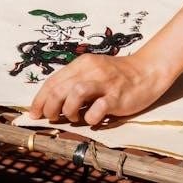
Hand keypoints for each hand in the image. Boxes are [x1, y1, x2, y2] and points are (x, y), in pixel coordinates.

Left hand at [29, 53, 170, 125]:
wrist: (147, 71)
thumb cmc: (117, 75)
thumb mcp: (93, 72)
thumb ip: (74, 82)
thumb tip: (51, 102)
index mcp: (82, 64)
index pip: (53, 81)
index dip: (40, 99)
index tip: (34, 113)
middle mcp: (92, 70)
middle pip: (60, 88)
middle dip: (50, 107)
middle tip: (53, 117)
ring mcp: (105, 83)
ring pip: (75, 93)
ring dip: (68, 110)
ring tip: (74, 117)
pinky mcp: (117, 96)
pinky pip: (98, 109)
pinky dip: (90, 118)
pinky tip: (92, 119)